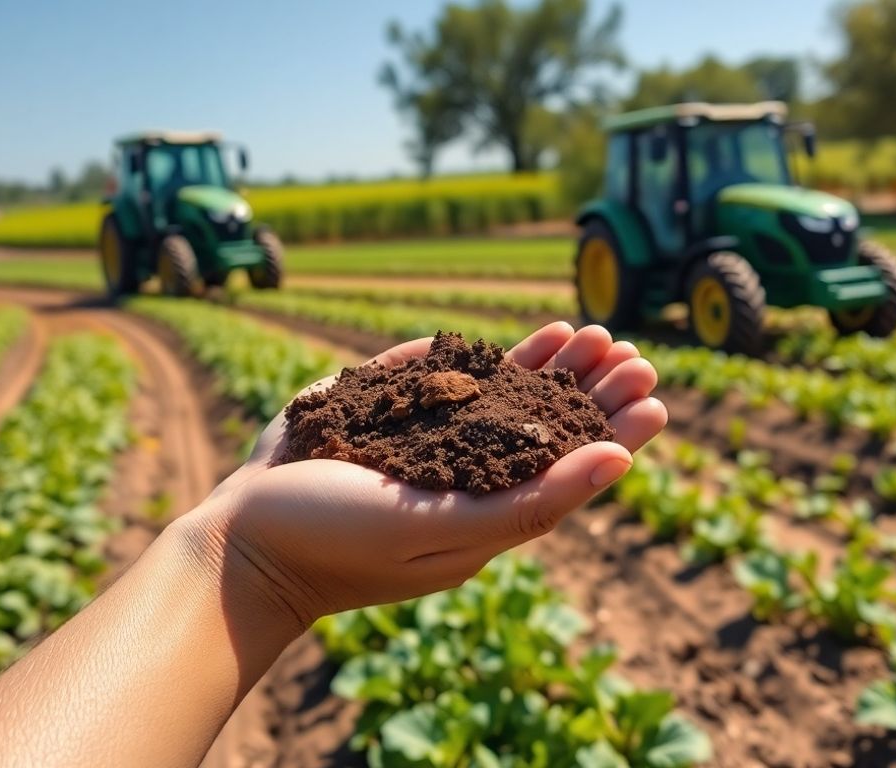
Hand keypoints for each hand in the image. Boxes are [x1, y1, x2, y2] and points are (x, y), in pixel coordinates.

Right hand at [180, 322, 666, 629]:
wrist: (243, 541)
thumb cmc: (341, 546)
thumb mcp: (445, 528)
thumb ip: (532, 501)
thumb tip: (621, 463)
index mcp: (489, 517)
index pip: (570, 469)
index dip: (615, 429)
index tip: (652, 392)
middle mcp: (465, 481)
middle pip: (545, 430)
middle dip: (590, 387)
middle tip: (629, 349)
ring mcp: (426, 449)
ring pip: (505, 402)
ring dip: (550, 367)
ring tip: (591, 332)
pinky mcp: (387, 418)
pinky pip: (447, 386)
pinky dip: (486, 360)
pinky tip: (519, 343)